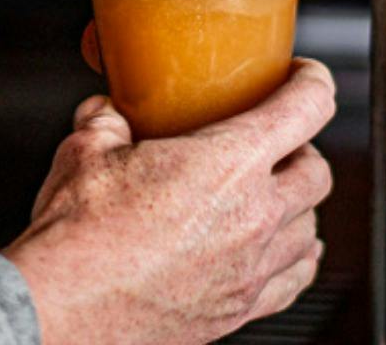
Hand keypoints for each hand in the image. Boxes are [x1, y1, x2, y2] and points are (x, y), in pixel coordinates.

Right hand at [2, 59, 336, 344]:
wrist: (68, 306)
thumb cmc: (80, 232)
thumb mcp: (87, 148)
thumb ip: (108, 119)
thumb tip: (108, 111)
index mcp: (229, 162)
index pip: (307, 108)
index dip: (313, 81)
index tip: (304, 76)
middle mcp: (255, 215)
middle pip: (318, 171)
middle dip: (303, 147)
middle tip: (275, 139)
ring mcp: (252, 267)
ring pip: (311, 227)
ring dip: (297, 203)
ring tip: (271, 193)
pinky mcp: (240, 308)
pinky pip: (295, 278)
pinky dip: (295, 256)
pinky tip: (279, 247)